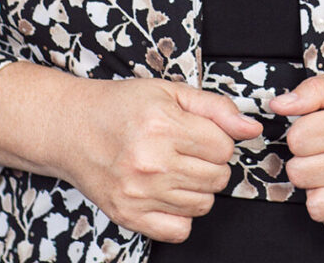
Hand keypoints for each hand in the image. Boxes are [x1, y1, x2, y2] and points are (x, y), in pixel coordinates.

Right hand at [57, 77, 263, 243]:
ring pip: (203, 204)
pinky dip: (181, 216)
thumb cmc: (121, 106)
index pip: (224, 148)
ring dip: (198, 189)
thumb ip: (216, 108)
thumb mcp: (171, 92)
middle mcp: (150, 162)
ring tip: (177, 170)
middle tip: (188, 151)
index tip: (200, 135)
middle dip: (211, 164)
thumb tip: (252, 128)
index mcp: (163, 126)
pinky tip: (168, 194)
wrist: (71, 128)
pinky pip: (179, 231)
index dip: (218, 140)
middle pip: (218, 178)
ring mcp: (138, 193)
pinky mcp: (127, 215)